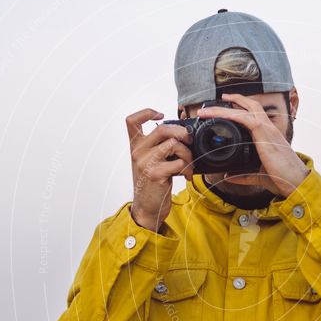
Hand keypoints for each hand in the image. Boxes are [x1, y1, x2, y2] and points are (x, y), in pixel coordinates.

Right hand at [126, 108, 193, 231]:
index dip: (146, 112)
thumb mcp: (151, 162)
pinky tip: (186, 175)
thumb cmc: (152, 184)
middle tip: (189, 140)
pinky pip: (178, 163)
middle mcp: (137, 152)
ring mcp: (145, 162)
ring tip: (188, 163)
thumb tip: (183, 134)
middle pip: (162, 128)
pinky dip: (187, 168)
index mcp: (135, 146)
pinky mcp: (155, 174)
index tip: (161, 115)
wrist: (147, 208)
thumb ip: (160, 147)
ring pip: (173, 144)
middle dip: (181, 132)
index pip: (132, 121)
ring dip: (187, 153)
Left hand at [195, 92, 308, 197]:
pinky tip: (219, 114)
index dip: (240, 108)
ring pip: (244, 110)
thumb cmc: (282, 178)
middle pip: (250, 106)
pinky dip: (231, 115)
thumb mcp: (259, 176)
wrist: (297, 182)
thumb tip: (229, 176)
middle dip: (233, 100)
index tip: (226, 107)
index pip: (254, 115)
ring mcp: (268, 130)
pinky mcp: (265, 134)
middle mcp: (269, 128)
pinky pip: (246, 119)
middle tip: (215, 101)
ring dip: (223, 108)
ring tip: (206, 110)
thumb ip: (244, 175)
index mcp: (269, 135)